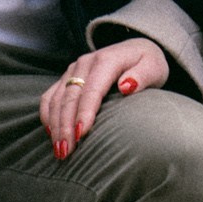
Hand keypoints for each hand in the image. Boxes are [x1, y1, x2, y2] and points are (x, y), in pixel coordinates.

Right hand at [40, 39, 168, 160]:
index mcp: (107, 60)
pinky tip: (51, 133)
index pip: (92, 89)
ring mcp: (73, 70)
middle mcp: (85, 63)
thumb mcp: (154, 67)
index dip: (85, 112)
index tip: (82, 134)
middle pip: (70, 97)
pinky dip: (48, 115)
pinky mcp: (67, 77)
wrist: (135, 50)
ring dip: (55, 124)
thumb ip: (142, 75)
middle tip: (66, 151)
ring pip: (57, 98)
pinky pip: (50, 96)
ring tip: (60, 150)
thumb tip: (126, 86)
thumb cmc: (147, 64)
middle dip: (66, 125)